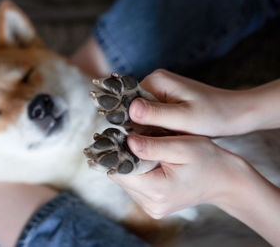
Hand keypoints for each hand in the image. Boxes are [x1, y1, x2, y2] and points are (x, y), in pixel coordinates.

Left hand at [109, 134, 252, 218]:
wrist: (225, 181)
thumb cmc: (208, 161)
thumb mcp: (183, 147)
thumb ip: (153, 146)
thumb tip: (128, 142)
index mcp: (158, 191)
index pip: (120, 171)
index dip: (117, 152)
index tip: (122, 135)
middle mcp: (151, 204)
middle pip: (120, 176)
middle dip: (125, 156)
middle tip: (136, 138)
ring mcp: (152, 207)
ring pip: (126, 180)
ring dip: (131, 164)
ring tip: (148, 150)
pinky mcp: (152, 205)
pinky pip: (135, 185)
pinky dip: (139, 171)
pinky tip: (151, 161)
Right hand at [129, 69, 253, 135]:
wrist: (237, 114)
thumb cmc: (214, 116)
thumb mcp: (185, 118)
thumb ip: (157, 114)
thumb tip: (129, 110)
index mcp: (156, 80)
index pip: (126, 100)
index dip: (123, 120)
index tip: (124, 141)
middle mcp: (155, 82)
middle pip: (131, 107)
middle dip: (132, 126)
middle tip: (134, 148)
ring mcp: (160, 91)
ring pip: (139, 114)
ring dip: (141, 129)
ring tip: (144, 146)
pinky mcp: (165, 102)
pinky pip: (150, 117)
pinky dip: (151, 129)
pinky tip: (154, 142)